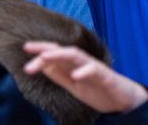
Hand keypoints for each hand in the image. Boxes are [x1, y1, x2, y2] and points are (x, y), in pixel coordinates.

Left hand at [23, 42, 147, 113]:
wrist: (122, 100)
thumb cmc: (97, 89)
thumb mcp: (72, 85)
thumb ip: (58, 75)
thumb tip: (41, 66)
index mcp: (72, 64)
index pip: (54, 53)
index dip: (39, 49)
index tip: (25, 49)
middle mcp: (81, 62)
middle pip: (61, 50)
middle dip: (44, 48)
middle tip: (28, 48)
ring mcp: (93, 67)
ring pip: (75, 55)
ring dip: (59, 54)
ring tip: (45, 56)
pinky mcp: (105, 75)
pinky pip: (94, 70)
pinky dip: (84, 71)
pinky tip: (75, 75)